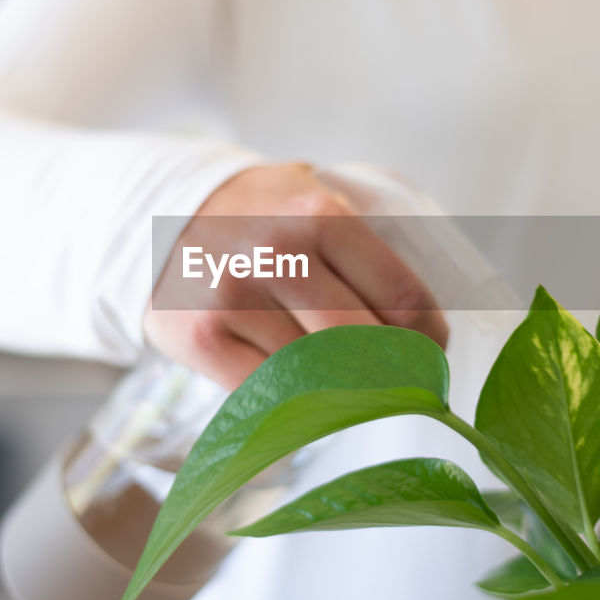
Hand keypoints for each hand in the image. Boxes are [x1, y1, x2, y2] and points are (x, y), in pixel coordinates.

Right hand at [145, 163, 447, 389]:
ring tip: (349, 388)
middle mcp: (277, 254)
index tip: (434, 356)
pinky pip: (268, 394)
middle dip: (394, 376)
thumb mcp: (316, 199)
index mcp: (321, 214)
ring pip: (317, 375)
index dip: (429, 339)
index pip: (402, 297)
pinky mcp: (200, 338)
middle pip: (364, 345)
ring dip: (340, 391)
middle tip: (405, 388)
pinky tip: (298, 389)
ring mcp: (233, 298)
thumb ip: (365, 246)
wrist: (165, 209)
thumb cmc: (262, 216)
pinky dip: (290, 400)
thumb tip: (426, 331)